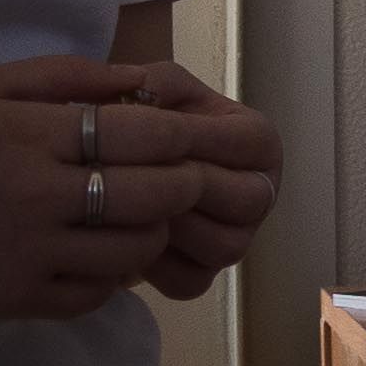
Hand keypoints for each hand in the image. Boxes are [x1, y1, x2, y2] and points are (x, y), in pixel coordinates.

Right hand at [0, 57, 281, 326]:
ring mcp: (26, 255)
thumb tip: (144, 79)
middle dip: (183, 186)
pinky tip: (101, 254)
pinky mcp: (16, 300)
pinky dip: (112, 276)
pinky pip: (96, 294)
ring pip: (133, 252)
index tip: (188, 137)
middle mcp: (33, 197)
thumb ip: (66, 76)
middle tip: (184, 179)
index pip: (140, 136)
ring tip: (143, 217)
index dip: (180, 137)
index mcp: (27, 136)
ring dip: (153, 233)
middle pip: (152, 196)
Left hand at [126, 59, 286, 301]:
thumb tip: (145, 91)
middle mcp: (259, 193)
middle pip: (248, 200)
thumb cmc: (138, 123)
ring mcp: (236, 240)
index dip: (201, 142)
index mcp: (257, 142)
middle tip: (136, 177)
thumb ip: (154, 82)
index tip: (151, 137)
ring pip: (224, 247)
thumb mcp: (151, 88)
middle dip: (190, 190)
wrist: (105, 171)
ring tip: (129, 208)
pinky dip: (156, 266)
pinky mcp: (203, 276)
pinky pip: (190, 282)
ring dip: (174, 228)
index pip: (251, 143)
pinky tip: (127, 239)